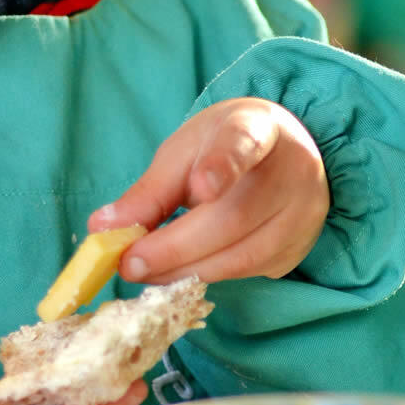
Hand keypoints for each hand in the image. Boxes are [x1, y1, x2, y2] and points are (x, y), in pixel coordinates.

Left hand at [90, 98, 328, 284]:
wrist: (283, 154)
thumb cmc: (222, 148)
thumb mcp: (183, 153)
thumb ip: (148, 191)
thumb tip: (102, 229)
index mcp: (259, 128)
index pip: (243, 143)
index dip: (223, 166)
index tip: (200, 188)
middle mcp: (294, 170)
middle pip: (234, 216)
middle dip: (175, 247)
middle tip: (130, 263)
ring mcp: (303, 213)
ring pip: (242, 255)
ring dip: (185, 271)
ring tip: (144, 272)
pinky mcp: (298, 247)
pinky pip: (247, 272)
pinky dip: (205, 276)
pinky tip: (178, 273)